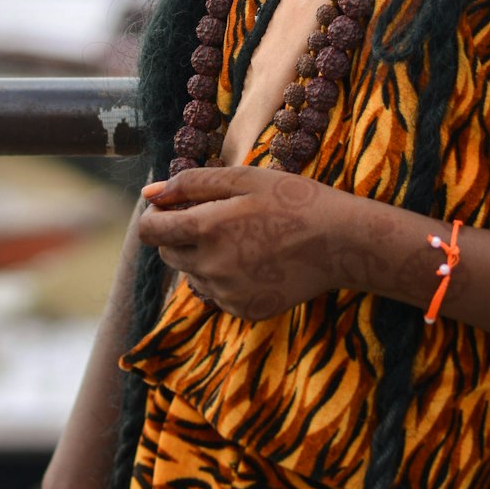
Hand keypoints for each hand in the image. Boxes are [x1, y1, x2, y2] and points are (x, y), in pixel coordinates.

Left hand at [138, 167, 350, 318]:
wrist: (340, 243)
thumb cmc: (293, 200)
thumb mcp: (244, 178)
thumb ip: (191, 184)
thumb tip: (149, 191)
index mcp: (206, 228)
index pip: (150, 231)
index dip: (156, 216)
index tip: (172, 207)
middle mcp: (210, 267)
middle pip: (168, 252)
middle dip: (180, 234)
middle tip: (217, 217)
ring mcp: (226, 294)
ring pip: (191, 274)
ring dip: (203, 255)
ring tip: (243, 237)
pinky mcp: (243, 310)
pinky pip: (216, 294)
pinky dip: (225, 277)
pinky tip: (256, 259)